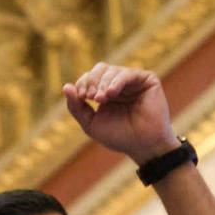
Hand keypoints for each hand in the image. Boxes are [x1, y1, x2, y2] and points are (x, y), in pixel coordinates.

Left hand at [63, 64, 177, 164]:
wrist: (143, 146)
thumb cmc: (119, 137)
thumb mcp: (91, 123)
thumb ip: (76, 107)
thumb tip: (66, 86)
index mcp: (106, 92)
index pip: (90, 77)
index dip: (83, 83)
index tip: (82, 97)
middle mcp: (120, 84)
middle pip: (100, 69)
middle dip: (92, 81)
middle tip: (91, 97)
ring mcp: (134, 81)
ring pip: (112, 70)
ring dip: (103, 83)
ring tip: (101, 98)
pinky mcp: (148, 81)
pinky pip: (128, 73)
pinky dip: (117, 81)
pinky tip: (111, 93)